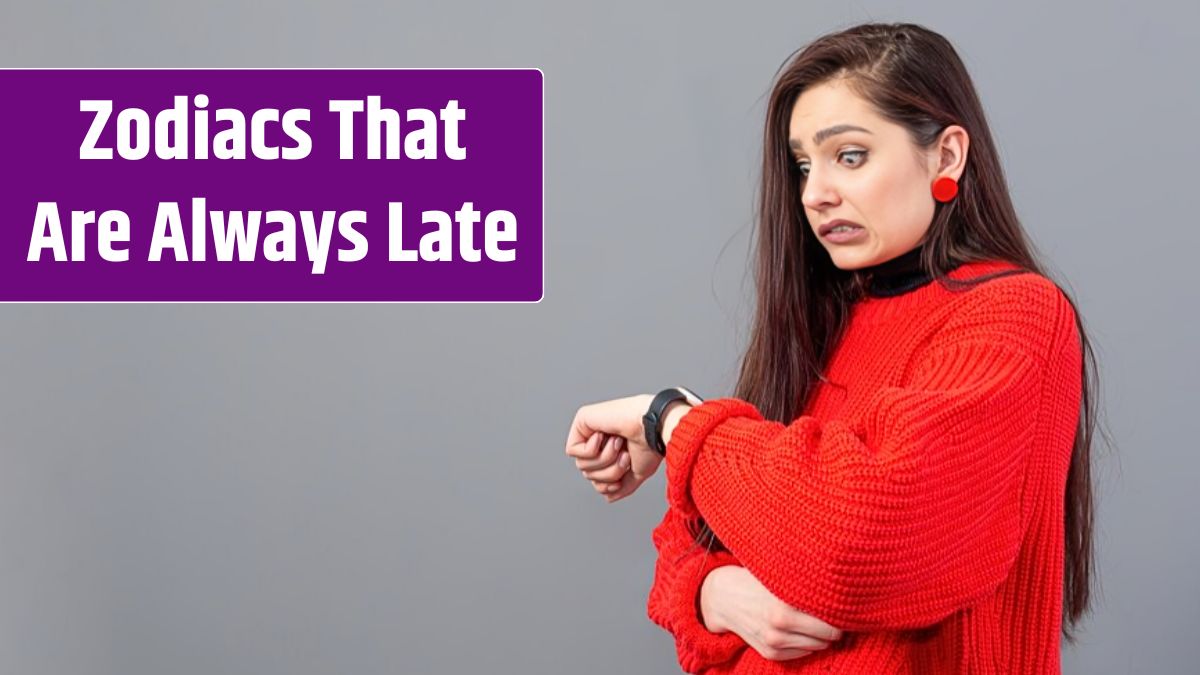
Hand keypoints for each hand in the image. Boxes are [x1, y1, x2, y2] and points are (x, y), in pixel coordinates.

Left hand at [565, 394, 659, 501]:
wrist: (654, 428)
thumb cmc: (651, 444)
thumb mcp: (639, 472)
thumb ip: (623, 485)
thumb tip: (609, 496)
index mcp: (613, 451)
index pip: (597, 480)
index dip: (608, 484)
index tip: (624, 474)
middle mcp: (601, 441)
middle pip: (588, 474)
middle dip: (609, 472)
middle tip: (625, 455)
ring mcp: (590, 430)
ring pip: (581, 465)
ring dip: (604, 459)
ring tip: (618, 443)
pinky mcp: (582, 420)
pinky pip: (572, 450)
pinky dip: (592, 449)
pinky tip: (605, 434)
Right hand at [700, 565, 844, 660]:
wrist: (723, 597)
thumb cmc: (756, 581)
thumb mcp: (779, 576)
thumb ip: (805, 583)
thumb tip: (840, 585)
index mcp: (784, 606)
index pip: (829, 621)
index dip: (840, 614)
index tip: (843, 607)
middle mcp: (779, 627)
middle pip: (827, 636)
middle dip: (833, 627)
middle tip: (835, 615)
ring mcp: (773, 642)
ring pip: (817, 646)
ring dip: (821, 637)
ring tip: (817, 621)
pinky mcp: (770, 653)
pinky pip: (802, 653)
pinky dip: (806, 643)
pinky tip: (801, 630)